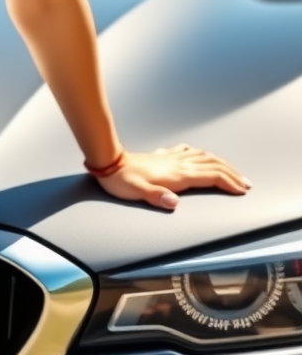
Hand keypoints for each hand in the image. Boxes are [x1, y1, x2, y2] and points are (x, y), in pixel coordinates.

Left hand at [97, 144, 250, 210]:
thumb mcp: (137, 191)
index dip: (229, 183)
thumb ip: (157, 197)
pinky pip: (189, 152)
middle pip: (213, 164)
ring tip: (232, 171)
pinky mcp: (163, 156)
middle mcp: (178, 163)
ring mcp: (171, 158)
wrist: (108, 162)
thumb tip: (174, 203)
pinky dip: (201, 154)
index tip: (243, 191)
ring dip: (221, 163)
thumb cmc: (121, 180)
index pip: (211, 176)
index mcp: (177, 174)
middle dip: (232, 173)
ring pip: (203, 156)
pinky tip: (200, 155)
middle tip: (246, 183)